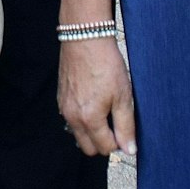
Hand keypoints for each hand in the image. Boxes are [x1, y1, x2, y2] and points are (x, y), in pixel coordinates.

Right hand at [57, 38, 136, 157]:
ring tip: (105, 110)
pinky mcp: (60, 98)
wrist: (85, 38)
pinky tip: (93, 100)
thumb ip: (126, 127)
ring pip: (78, 134)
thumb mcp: (123, 96)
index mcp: (89, 119)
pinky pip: (71, 120)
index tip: (125, 128)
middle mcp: (72, 117)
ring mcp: (64, 108)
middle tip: (116, 122)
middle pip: (88, 148)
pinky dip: (83, 118)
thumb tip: (129, 150)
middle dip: (103, 141)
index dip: (119, 142)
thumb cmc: (106, 64)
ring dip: (92, 131)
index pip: (105, 148)